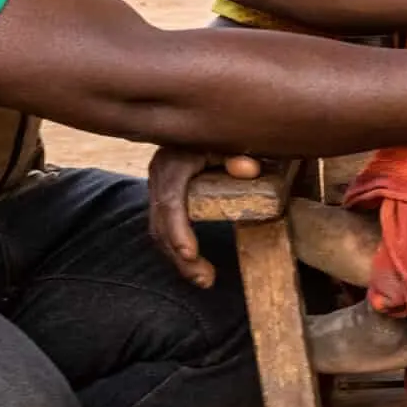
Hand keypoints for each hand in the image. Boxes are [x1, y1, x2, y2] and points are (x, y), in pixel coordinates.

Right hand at [145, 148, 261, 287]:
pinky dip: (176, 249)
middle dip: (181, 257)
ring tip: (205, 280)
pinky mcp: (162, 198)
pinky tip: (194, 265)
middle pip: (161, 224)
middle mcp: (160, 175)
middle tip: (206, 281)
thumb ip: (240, 155)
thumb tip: (248, 170)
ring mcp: (158, 188)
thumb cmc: (224, 137)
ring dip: (179, 260)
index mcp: (174, 161)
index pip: (170, 200)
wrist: (204, 126)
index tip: (190, 254)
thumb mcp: (233, 142)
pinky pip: (163, 229)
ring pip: (159, 232)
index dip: (177, 229)